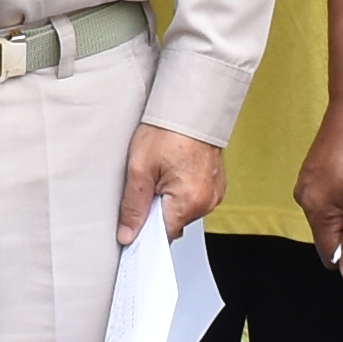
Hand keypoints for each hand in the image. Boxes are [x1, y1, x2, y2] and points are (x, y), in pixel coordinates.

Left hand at [114, 125, 221, 247]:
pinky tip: (172, 170)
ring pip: (181, 210)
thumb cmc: (168, 130)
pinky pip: (192, 197)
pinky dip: (179, 190)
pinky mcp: (215, 184)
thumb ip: (133, 207)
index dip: (144, 231)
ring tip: (160, 172)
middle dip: (154, 211)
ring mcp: (214, 193)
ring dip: (167, 199)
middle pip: (172, 223)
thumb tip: (127, 235)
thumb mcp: (139, 168)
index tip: (131, 225)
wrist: (190, 105)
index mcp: (190, 201)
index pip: (163, 236)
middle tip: (145, 184)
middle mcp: (207, 201)